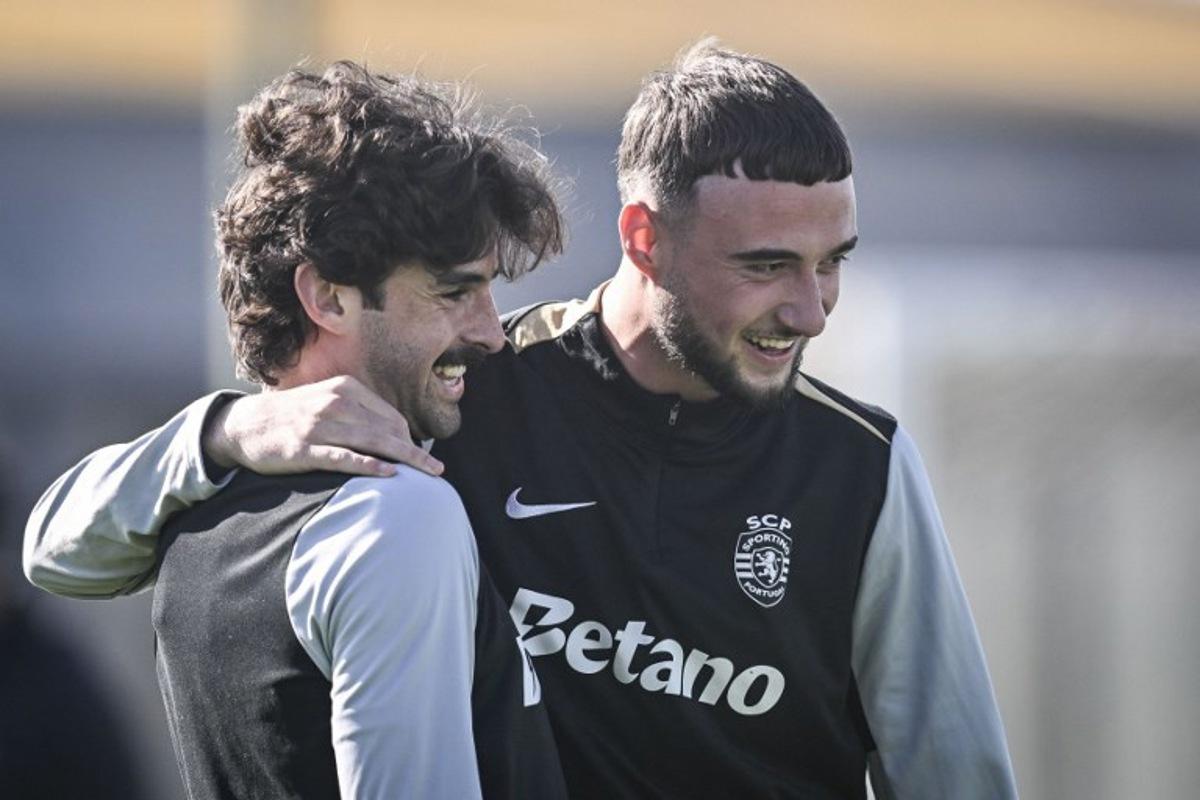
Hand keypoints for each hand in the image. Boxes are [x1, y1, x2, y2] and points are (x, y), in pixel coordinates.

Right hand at [202, 376, 442, 477]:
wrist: (244, 424)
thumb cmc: (292, 418)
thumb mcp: (326, 404)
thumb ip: (358, 413)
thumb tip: (393, 434)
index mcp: (345, 389)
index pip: (390, 416)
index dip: (409, 438)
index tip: (422, 457)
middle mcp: (335, 403)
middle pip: (387, 429)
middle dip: (415, 451)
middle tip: (436, 470)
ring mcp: (319, 425)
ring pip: (372, 442)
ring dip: (403, 459)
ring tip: (426, 474)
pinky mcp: (304, 448)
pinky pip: (343, 456)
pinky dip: (368, 464)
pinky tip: (389, 473)